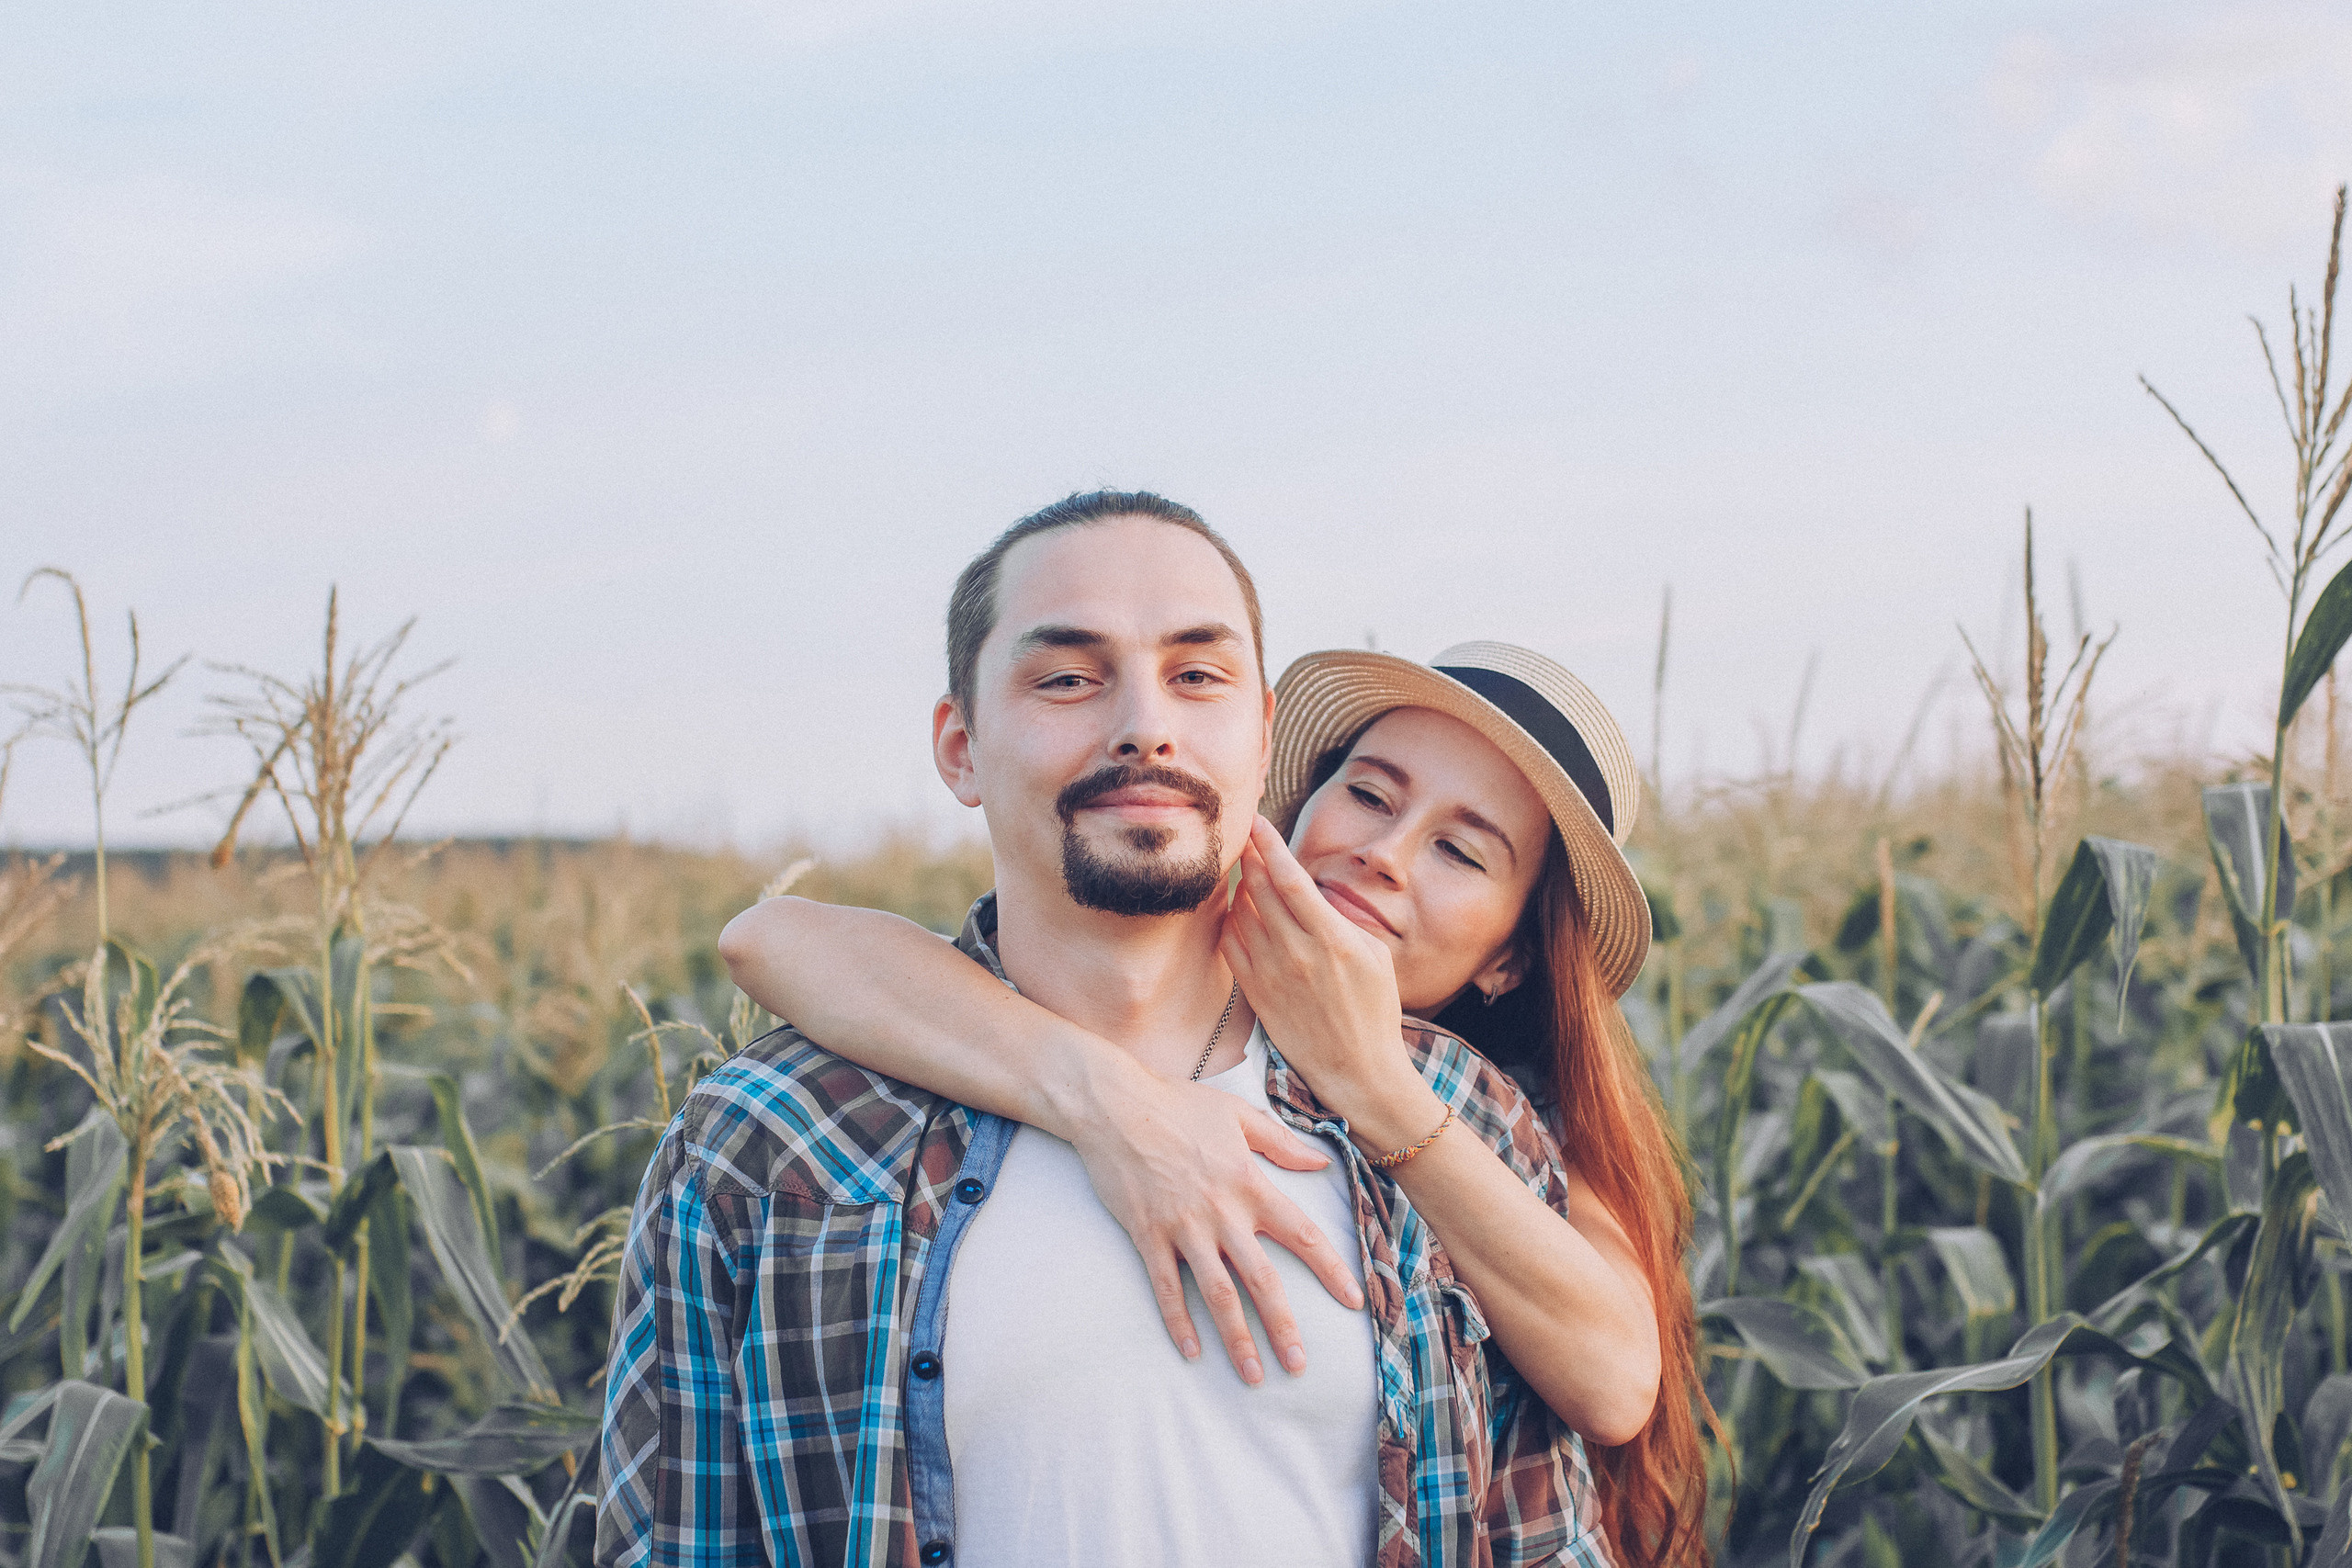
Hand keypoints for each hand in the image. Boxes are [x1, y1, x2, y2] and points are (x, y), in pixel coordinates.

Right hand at [1066, 1067, 1365, 1384]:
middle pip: (1262, 1280)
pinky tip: (1192, 1352)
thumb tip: (1321, 1165)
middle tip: (1299, 1365)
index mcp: (1250, 1184)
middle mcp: (1222, 1213)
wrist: (1113, 1105)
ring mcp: (1183, 1228)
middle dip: (1283, 1327)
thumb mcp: (1238, 1116)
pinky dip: (1179, 1322)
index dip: (1331, 1269)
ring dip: (1237, 1338)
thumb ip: (1282, 1143)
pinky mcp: (1148, 1236)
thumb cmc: (1177, 1104)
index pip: (1302, 1234)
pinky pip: (1167, 1288)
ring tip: (1253, 1375)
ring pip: (1217, 1294)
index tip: (1353, 1301)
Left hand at [1220, 817, 1440, 1149]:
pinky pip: (1231, 947)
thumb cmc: (1374, 1012)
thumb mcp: (1376, 956)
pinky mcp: (1256, 994)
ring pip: (1242, 915)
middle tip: (1241, 834)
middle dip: (1248, 856)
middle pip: (1260, 890)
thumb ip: (1343, 920)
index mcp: (1333, 939)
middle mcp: (1298, 953)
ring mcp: (1272, 975)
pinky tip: (1235, 912)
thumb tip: (1314, 893)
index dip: (1270, 845)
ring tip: (1242, 870)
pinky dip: (1229, 923)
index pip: (1291, 880)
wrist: (1357, 1071)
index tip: (1257, 822)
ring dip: (1239, 887)